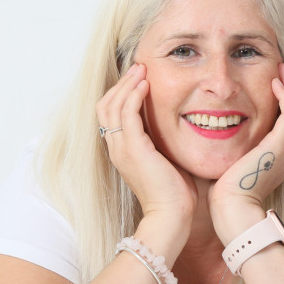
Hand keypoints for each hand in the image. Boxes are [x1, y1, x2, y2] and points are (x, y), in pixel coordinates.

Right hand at [96, 63, 196, 234]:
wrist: (171, 216)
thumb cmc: (174, 194)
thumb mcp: (166, 161)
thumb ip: (162, 143)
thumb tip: (178, 127)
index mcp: (122, 151)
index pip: (111, 114)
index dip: (122, 93)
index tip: (139, 78)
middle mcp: (116, 148)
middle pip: (106, 105)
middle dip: (121, 83)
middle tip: (139, 67)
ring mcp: (122, 148)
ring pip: (113, 105)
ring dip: (127, 84)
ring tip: (141, 69)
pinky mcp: (134, 149)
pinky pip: (127, 114)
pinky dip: (134, 96)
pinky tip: (146, 85)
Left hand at [208, 63, 283, 240]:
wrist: (232, 209)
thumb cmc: (228, 194)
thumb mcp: (237, 166)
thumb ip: (239, 151)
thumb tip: (226, 138)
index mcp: (282, 157)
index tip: (275, 84)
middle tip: (281, 71)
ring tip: (280, 71)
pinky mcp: (280, 145)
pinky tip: (274, 83)